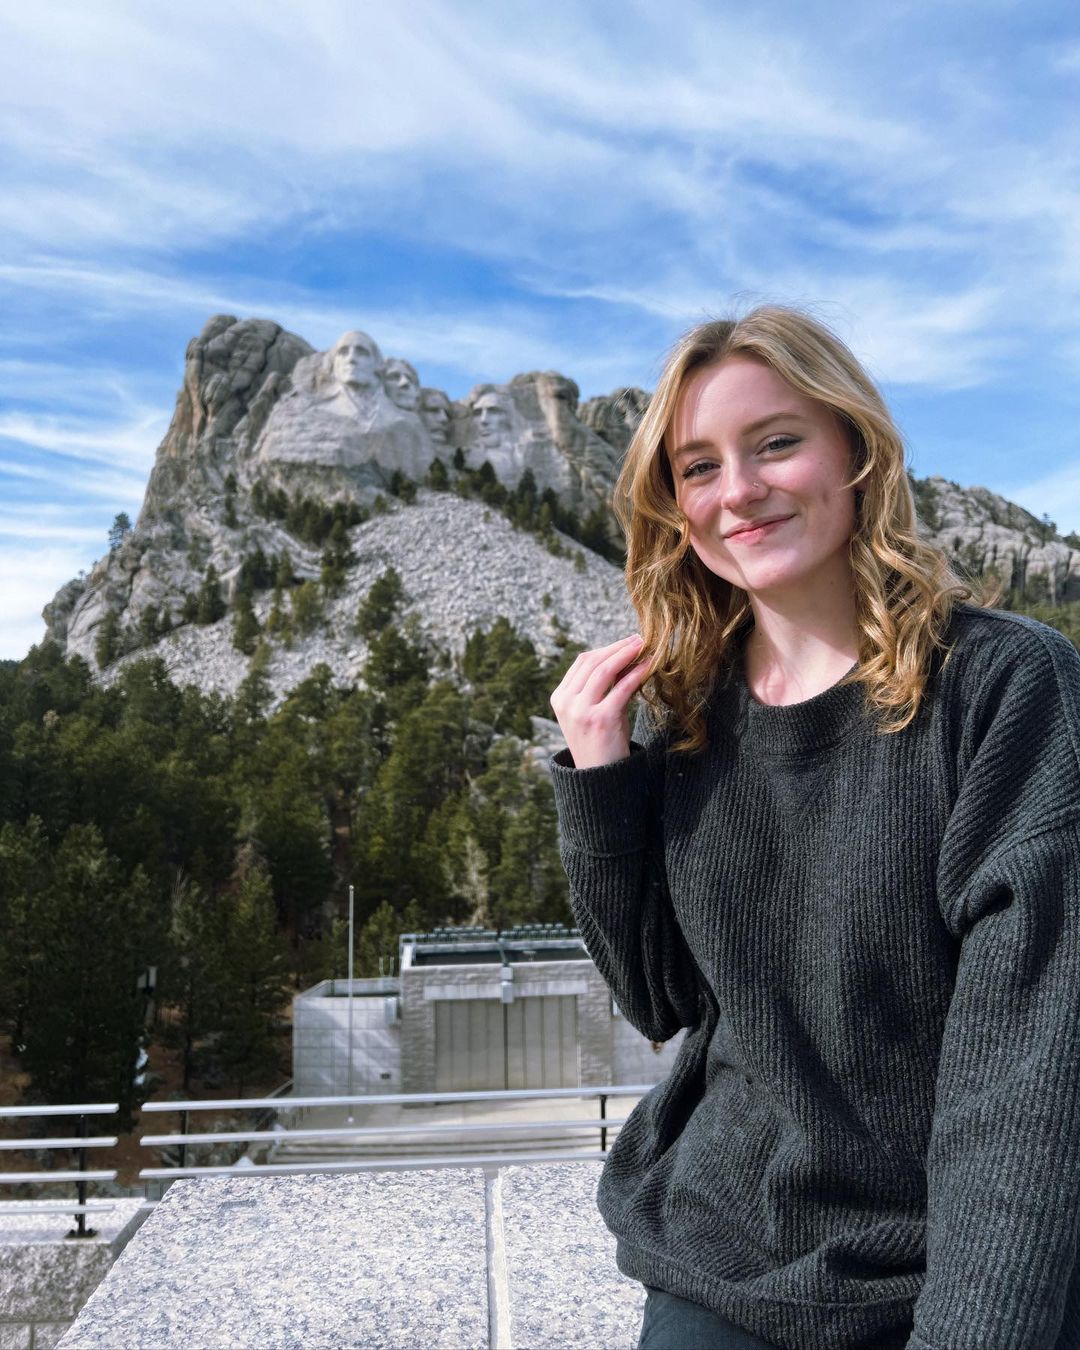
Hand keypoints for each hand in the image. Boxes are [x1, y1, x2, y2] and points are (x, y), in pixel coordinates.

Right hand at [549, 634, 650, 768]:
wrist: (600, 778)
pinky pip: (622, 688)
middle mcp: (567, 702)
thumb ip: (600, 687)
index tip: (626, 643)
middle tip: (639, 639)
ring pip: (604, 670)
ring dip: (626, 654)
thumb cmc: (600, 743)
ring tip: (643, 647)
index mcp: (560, 698)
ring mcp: (581, 711)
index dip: (606, 648)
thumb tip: (625, 657)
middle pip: (592, 662)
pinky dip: (637, 673)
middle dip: (618, 647)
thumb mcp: (592, 711)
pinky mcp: (601, 719)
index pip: (582, 662)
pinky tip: (649, 665)